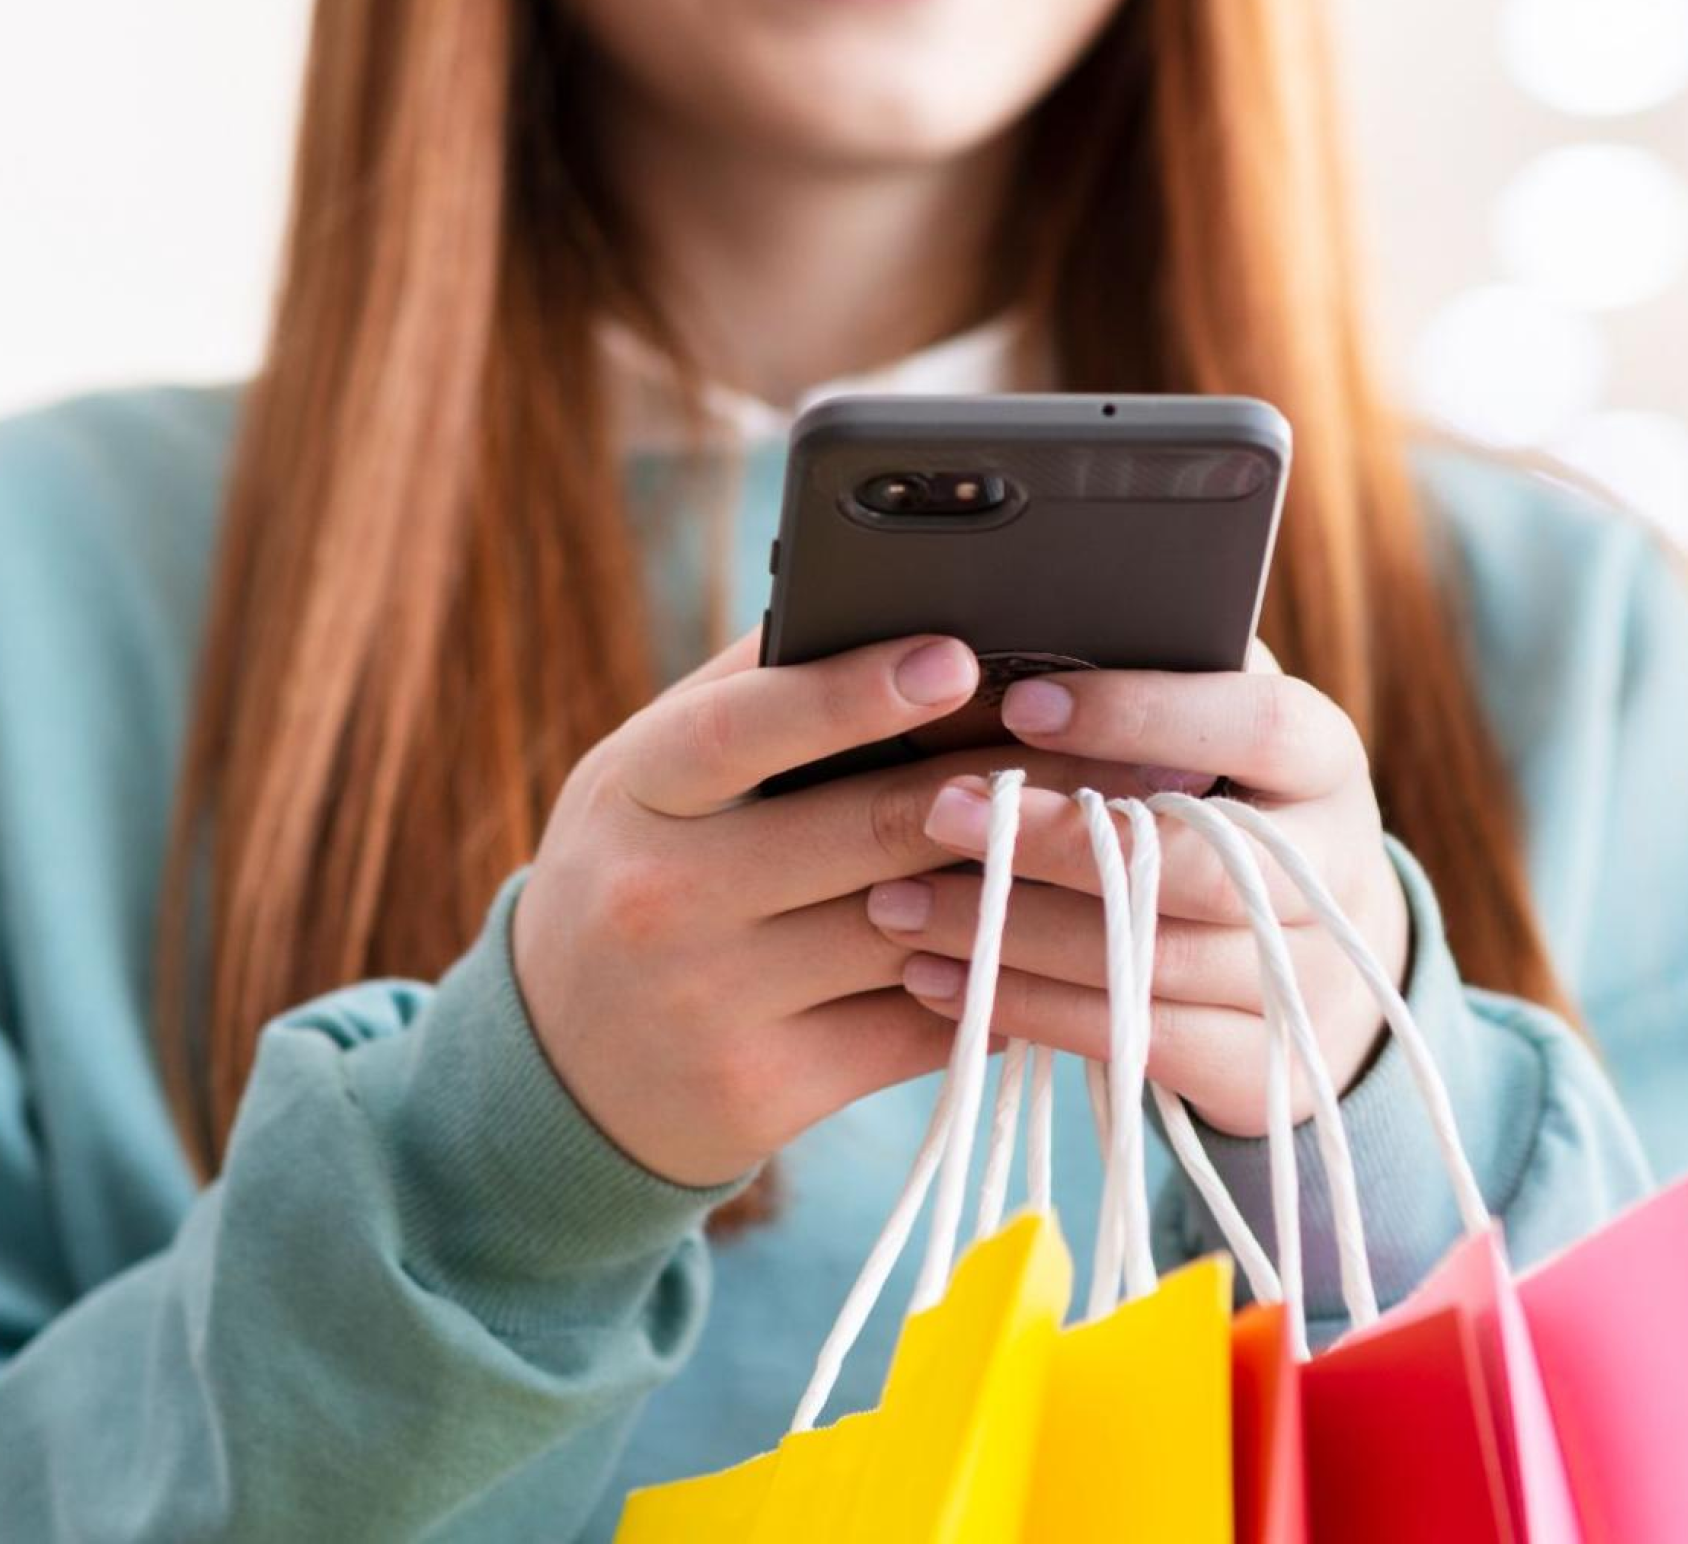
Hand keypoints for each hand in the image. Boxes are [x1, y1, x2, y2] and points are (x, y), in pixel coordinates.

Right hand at [510, 631, 1146, 1187]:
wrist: (557, 1075)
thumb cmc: (645, 874)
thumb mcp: (653, 776)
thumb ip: (757, 693)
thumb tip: (892, 596)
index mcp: (638, 789)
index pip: (745, 728)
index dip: (853, 692)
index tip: (959, 656)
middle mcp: (663, 895)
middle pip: (874, 830)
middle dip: (1015, 786)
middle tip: (1128, 750)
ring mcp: (714, 1003)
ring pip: (919, 930)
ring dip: (1035, 887)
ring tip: (1131, 839)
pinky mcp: (766, 1092)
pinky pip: (920, 1027)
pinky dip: (1004, 985)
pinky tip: (1072, 945)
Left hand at [870, 652, 1409, 1136]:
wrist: (1312, 964)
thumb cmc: (1220, 807)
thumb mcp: (1212, 734)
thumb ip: (1150, 680)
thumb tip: (1010, 624)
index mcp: (1324, 762)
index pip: (1256, 724)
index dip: (1142, 714)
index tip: (1022, 704)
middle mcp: (1334, 871)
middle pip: (1197, 865)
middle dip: (1056, 841)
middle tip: (937, 811)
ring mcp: (1307, 980)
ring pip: (1150, 965)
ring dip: (1013, 934)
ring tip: (897, 903)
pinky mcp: (1261, 1069)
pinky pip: (1133, 1045)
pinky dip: (1027, 1013)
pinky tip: (937, 982)